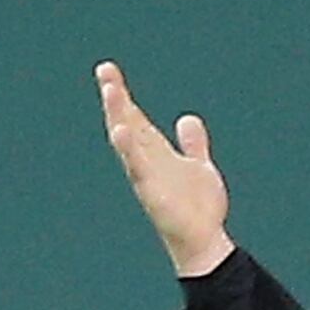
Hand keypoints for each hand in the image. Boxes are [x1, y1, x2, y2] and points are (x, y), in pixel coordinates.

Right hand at [97, 61, 233, 276]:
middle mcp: (147, 159)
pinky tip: (120, 131)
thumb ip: (193, 144)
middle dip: (116, 97)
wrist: (204, 240)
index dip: (123, 94)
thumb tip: (187, 118)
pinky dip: (128, 149)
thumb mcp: (199, 166)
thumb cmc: (198, 208)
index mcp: (157, 151)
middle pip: (127, 121)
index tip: (108, 70)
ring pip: (128, 140)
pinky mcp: (150, 191)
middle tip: (104, 69)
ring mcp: (146, 174)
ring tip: (111, 90)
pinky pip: (137, 167)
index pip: (135, 116)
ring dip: (118, 115)